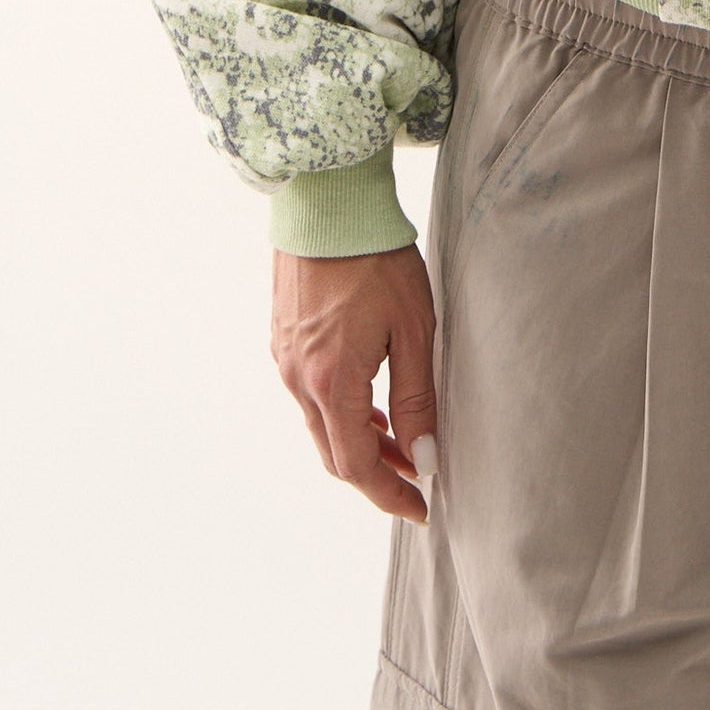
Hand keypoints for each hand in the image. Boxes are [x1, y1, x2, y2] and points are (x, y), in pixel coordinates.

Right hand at [270, 244, 438, 524]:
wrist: (328, 201)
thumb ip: (417, 398)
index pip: (356, 466)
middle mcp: (298, 379)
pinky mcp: (283, 338)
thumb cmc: (377, 258)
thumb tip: (425, 458)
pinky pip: (311, 396)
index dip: (389, 494)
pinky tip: (371, 404)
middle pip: (335, 453)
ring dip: (360, 443)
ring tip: (404, 444)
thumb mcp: (413, 328)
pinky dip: (342, 413)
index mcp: (331, 382)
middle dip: (377, 474)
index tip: (420, 508)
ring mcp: (285, 359)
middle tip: (418, 479)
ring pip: (322, 425)